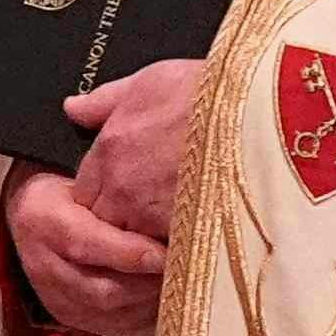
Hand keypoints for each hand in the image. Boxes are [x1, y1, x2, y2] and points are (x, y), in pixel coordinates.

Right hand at [7, 167, 166, 335]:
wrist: (32, 224)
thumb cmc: (68, 200)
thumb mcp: (86, 188)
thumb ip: (116, 205)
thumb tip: (165, 219)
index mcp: (44, 223)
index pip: (88, 245)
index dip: (132, 255)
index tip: (168, 254)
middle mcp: (42, 265)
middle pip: (102, 288)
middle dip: (147, 283)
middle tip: (179, 271)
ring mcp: (52, 295)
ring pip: (107, 309)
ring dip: (146, 300)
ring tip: (172, 283)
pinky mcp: (65, 314)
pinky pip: (107, 323)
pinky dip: (136, 313)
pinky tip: (154, 298)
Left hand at [61, 58, 200, 251]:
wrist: (261, 113)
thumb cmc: (209, 93)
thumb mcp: (151, 81)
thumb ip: (105, 101)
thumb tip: (74, 108)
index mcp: (109, 152)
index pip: (83, 191)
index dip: (102, 193)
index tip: (121, 191)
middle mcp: (123, 190)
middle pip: (104, 223)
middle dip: (119, 221)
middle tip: (148, 210)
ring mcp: (153, 217)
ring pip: (134, 243)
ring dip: (146, 238)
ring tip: (172, 224)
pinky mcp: (184, 236)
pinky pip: (168, 254)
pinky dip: (175, 250)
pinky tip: (193, 235)